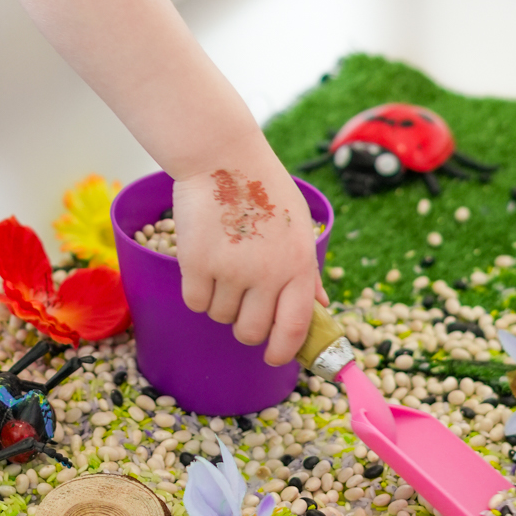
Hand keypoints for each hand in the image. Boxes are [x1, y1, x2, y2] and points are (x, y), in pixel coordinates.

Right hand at [173, 143, 325, 366]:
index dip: (282, 351)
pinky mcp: (198, 263)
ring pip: (219, 316)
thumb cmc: (263, 189)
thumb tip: (320, 306)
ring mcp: (232, 270)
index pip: (293, 327)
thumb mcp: (298, 227)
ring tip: (221, 264)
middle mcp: (268, 273)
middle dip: (243, 327)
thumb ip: (308, 270)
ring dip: (218, 301)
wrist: (222, 157)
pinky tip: (202, 262)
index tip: (272, 357)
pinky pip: (194, 301)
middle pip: (250, 332)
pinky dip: (196, 290)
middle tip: (239, 305)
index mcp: (298, 265)